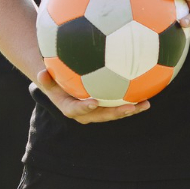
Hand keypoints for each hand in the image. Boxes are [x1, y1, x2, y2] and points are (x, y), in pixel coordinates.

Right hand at [33, 67, 147, 123]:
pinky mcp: (107, 106)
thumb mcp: (47, 80)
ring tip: (145, 105)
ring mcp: (98, 111)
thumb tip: (42, 72)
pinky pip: (120, 104)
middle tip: (129, 108)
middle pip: (102, 115)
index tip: (94, 102)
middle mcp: (86, 113)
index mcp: (70, 108)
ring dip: (130, 110)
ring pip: (114, 112)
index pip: (76, 111)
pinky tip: (148, 94)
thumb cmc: (54, 80)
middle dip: (116, 113)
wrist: (62, 85)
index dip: (85, 108)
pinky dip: (133, 101)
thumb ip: (45, 79)